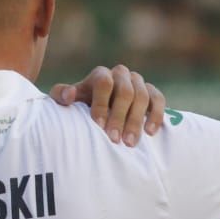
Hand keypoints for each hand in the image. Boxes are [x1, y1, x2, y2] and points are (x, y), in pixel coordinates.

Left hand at [50, 64, 165, 145]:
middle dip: (119, 117)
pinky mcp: (152, 93)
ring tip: (130, 143)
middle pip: (125, 92)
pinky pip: (158, 100)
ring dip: (136, 121)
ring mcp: (138, 83)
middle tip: (114, 140)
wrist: (100, 110)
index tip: (99, 125)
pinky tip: (150, 132)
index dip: (101, 103)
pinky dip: (156, 115)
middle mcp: (120, 75)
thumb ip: (61, 95)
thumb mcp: (67, 101)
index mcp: (100, 75)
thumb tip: (68, 95)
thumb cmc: (80, 107)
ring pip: (142, 97)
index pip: (104, 83)